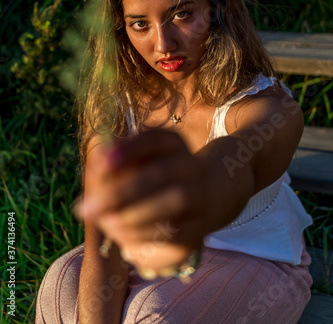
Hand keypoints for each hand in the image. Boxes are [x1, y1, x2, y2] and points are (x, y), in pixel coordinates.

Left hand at [75, 129, 209, 273]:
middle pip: (161, 173)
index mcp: (172, 144)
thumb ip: (111, 165)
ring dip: (136, 215)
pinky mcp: (200, 228)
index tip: (103, 161)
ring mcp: (200, 195)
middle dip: (120, 192)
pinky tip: (125, 239)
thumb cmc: (150, 181)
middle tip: (87, 209)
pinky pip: (178, 232)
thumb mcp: (130, 167)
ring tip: (108, 224)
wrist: (197, 202)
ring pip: (175, 201)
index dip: (130, 149)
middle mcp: (190, 165)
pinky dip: (148, 236)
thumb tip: (98, 166)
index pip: (155, 139)